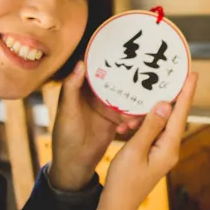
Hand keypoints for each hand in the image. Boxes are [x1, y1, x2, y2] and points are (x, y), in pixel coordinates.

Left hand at [49, 61, 143, 190]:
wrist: (75, 164)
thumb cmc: (65, 136)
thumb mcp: (67, 111)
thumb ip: (72, 88)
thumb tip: (80, 63)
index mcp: (82, 88)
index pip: (96, 67)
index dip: (107, 56)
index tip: (123, 45)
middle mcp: (96, 94)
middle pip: (115, 79)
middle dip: (128, 75)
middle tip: (145, 68)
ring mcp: (107, 106)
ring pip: (125, 95)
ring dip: (134, 97)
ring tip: (144, 100)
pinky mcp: (116, 119)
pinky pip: (130, 113)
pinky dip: (135, 115)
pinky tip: (136, 122)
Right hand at [90, 73, 198, 209]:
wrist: (117, 205)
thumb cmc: (124, 181)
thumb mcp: (135, 149)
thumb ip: (150, 126)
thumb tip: (166, 105)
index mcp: (169, 147)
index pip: (181, 114)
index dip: (186, 93)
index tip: (192, 74)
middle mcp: (170, 149)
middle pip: (174, 116)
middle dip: (167, 97)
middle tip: (166, 76)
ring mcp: (162, 152)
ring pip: (159, 124)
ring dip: (145, 115)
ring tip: (129, 115)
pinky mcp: (153, 154)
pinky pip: (151, 132)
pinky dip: (140, 126)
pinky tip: (125, 126)